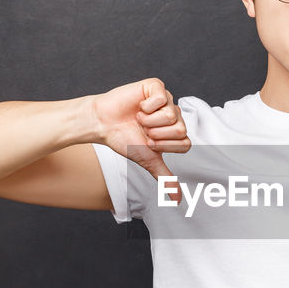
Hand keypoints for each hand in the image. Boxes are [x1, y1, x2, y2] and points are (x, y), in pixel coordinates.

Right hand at [92, 78, 190, 197]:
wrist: (103, 125)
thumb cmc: (125, 140)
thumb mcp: (148, 161)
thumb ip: (165, 178)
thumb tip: (178, 200)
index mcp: (176, 131)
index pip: (185, 143)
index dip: (164, 146)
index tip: (149, 143)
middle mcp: (174, 114)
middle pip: (181, 129)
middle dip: (157, 135)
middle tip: (143, 131)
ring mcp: (166, 99)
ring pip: (171, 115)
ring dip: (149, 121)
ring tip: (139, 119)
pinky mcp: (156, 86)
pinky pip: (162, 98)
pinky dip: (146, 107)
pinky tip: (138, 107)